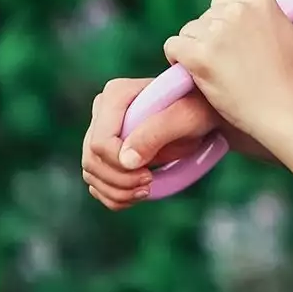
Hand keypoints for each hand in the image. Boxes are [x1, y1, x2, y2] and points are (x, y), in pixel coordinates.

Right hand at [81, 76, 221, 209]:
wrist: (201, 116)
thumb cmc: (198, 110)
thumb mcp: (187, 116)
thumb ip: (157, 133)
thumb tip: (126, 160)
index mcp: (116, 94)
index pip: (100, 143)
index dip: (119, 166)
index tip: (148, 174)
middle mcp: (102, 111)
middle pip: (92, 160)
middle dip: (119, 181)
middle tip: (149, 185)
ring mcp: (100, 131)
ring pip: (91, 173)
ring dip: (117, 192)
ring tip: (146, 191)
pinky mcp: (104, 152)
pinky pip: (96, 182)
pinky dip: (113, 196)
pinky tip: (136, 194)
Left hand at [163, 0, 292, 137]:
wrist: (280, 110)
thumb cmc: (290, 78)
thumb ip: (274, 19)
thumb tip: (261, 16)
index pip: (224, 2)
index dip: (224, 24)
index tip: (229, 44)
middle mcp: (237, 9)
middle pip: (206, 17)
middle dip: (210, 38)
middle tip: (223, 63)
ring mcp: (217, 32)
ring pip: (188, 32)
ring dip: (195, 50)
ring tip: (212, 72)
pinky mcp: (199, 54)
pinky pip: (172, 46)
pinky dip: (177, 59)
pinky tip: (191, 73)